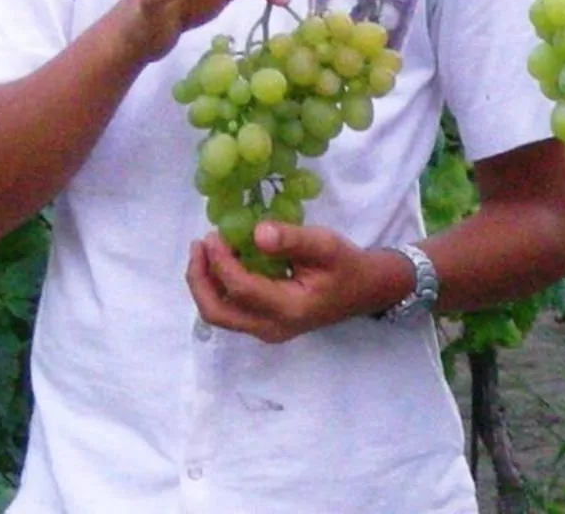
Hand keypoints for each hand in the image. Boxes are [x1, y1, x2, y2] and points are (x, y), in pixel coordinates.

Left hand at [186, 226, 405, 343]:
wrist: (366, 290)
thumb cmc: (346, 265)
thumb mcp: (325, 244)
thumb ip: (292, 239)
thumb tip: (256, 233)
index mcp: (288, 309)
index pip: (241, 289)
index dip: (221, 262)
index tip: (213, 234)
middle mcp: (272, 328)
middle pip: (217, 313)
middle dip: (199, 279)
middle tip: (199, 245)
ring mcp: (266, 331)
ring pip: (220, 315)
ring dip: (205, 284)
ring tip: (205, 251)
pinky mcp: (265, 326)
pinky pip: (231, 311)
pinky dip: (218, 288)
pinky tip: (222, 262)